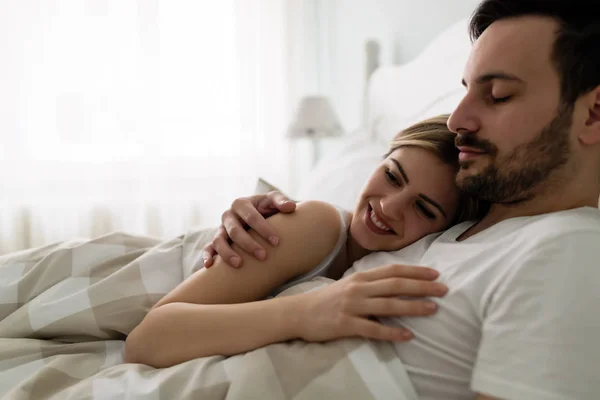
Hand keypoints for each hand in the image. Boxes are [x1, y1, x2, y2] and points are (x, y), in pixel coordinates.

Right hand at [202, 191, 295, 267]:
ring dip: (227, 253)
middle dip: (249, 244)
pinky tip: (209, 266)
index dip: (263, 229)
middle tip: (264, 256)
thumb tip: (291, 207)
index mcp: (241, 204)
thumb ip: (281, 201)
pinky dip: (206, 256)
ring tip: (239, 264)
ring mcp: (220, 229)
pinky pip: (208, 248)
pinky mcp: (215, 241)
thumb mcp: (273, 201)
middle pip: (235, 230)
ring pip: (219, 240)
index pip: (251, 216)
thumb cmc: (266, 208)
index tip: (276, 242)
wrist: (257, 216)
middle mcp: (228, 216)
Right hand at [294, 264, 447, 341]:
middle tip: (444, 289)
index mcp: (361, 277)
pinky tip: (407, 335)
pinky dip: (391, 333)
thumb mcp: (350, 285)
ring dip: (412, 307)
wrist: (299, 312)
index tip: (436, 273)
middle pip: (395, 285)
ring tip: (433, 309)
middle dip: (422, 286)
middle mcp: (359, 288)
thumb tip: (398, 283)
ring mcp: (352, 306)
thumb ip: (372, 283)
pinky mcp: (345, 324)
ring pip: (388, 305)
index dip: (416, 271)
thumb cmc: (328, 299)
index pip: (393, 270)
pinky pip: (372, 329)